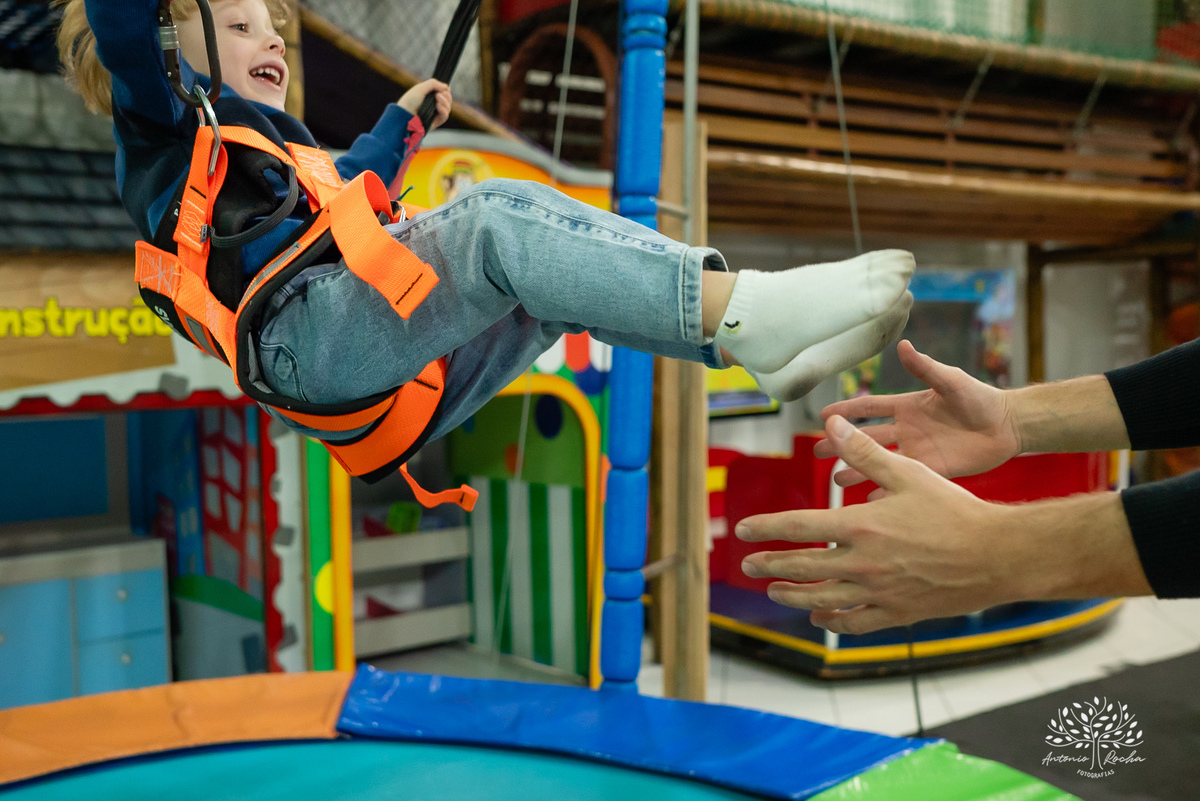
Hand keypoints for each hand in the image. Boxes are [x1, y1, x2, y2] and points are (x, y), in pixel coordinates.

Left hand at [398, 79, 452, 129]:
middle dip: (447, 96)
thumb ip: (434, 84)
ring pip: (448, 108)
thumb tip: (447, 87)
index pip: (443, 93)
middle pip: (448, 100)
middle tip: (440, 94)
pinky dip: (444, 110)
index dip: (446, 90)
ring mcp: (435, 113)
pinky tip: (438, 106)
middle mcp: (433, 105)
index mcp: (430, 96)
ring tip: (438, 98)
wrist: (405, 114)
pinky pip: (445, 116)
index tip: (445, 88)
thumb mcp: (421, 88)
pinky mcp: (436, 122)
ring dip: (445, 102)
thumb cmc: (409, 101)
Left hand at [739, 415, 1020, 633]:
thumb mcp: (908, 473)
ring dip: (793, 595)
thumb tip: (831, 424)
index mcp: (860, 526)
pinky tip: (820, 618)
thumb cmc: (954, 509)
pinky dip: (833, 623)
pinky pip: (855, 623)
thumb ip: (865, 452)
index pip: (798, 526)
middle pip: (802, 566)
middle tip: (748, 565)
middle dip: (770, 565)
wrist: (997, 555)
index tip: (742, 531)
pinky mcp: (898, 613)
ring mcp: (879, 592)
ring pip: (822, 599)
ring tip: (775, 591)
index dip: (766, 528)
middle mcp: (863, 562)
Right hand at [815, 340, 1019, 486]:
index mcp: (908, 407)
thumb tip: (903, 346)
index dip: (846, 411)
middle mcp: (907, 430)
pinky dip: (886, 491)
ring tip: (836, 482)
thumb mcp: (951, 380)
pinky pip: (903, 482)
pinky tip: (869, 502)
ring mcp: (918, 452)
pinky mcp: (932, 471)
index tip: (823, 416)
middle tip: (817, 452)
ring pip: (880, 462)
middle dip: (841, 444)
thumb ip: (926, 367)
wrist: (1007, 425)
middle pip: (866, 438)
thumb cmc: (980, 398)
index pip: (869, 408)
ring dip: (858, 471)